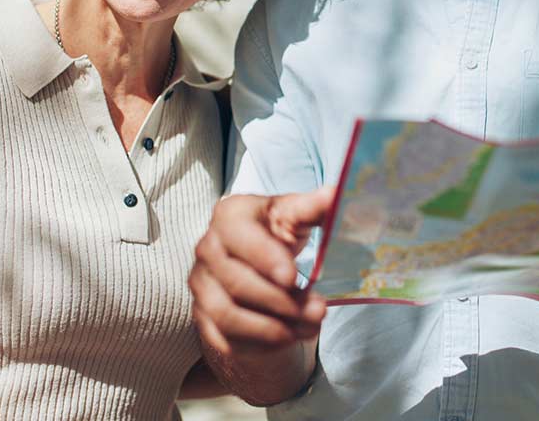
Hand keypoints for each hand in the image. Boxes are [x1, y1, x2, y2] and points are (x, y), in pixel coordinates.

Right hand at [189, 186, 335, 356]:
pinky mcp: (204, 317)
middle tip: (319, 310)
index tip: (294, 278)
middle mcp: (207, 249)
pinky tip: (291, 337)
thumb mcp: (296, 215)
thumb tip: (336, 195)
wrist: (259, 262)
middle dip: (282, 302)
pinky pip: (226, 339)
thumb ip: (314, 206)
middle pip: (237, 282)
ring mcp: (202, 286)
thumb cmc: (277, 232)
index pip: (239, 237)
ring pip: (228, 316)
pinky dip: (261, 345)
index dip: (265, 258)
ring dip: (272, 328)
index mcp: (229, 216)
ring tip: (309, 327)